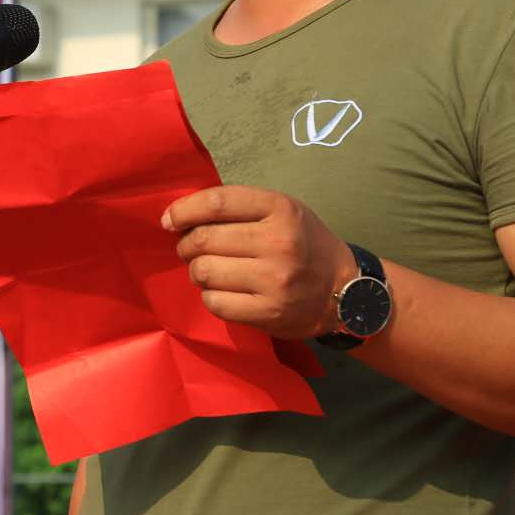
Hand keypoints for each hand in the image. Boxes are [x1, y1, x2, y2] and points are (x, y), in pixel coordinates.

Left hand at [162, 185, 356, 339]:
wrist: (346, 290)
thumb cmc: (303, 244)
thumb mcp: (281, 211)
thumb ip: (238, 207)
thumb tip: (178, 216)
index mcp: (280, 208)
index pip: (216, 202)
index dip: (183, 210)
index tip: (169, 220)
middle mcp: (279, 242)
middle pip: (204, 239)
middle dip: (186, 245)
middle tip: (191, 250)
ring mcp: (275, 280)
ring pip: (204, 271)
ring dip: (197, 271)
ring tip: (210, 271)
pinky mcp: (270, 313)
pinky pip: (215, 302)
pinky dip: (211, 296)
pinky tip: (224, 292)